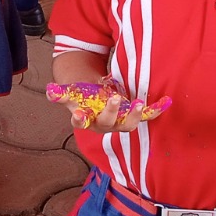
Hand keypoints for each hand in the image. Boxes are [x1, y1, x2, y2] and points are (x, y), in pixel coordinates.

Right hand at [45, 79, 170, 131]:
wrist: (97, 100)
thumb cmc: (84, 97)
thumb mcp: (72, 94)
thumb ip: (60, 94)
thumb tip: (49, 90)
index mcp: (87, 120)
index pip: (82, 123)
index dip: (81, 120)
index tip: (80, 115)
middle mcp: (104, 125)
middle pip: (107, 123)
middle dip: (111, 112)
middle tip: (113, 98)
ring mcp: (120, 122)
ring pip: (128, 124)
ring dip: (133, 115)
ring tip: (138, 103)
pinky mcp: (132, 116)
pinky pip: (146, 116)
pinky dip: (155, 110)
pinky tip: (166, 101)